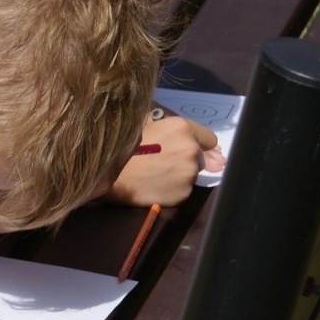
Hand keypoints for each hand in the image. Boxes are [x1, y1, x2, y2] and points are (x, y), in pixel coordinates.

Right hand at [101, 115, 223, 205]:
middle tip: (163, 162)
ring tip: (156, 174)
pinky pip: (184, 189)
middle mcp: (191, 149)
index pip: (209, 138)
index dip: (197, 143)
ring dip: (180, 174)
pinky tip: (157, 185)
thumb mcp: (147, 126)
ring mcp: (189, 173)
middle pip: (200, 156)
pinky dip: (174, 189)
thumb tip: (205, 147)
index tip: (184, 149)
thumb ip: (173, 132)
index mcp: (182, 128)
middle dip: (186, 159)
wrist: (109, 176)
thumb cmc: (123, 148)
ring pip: (192, 173)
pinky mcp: (184, 193)